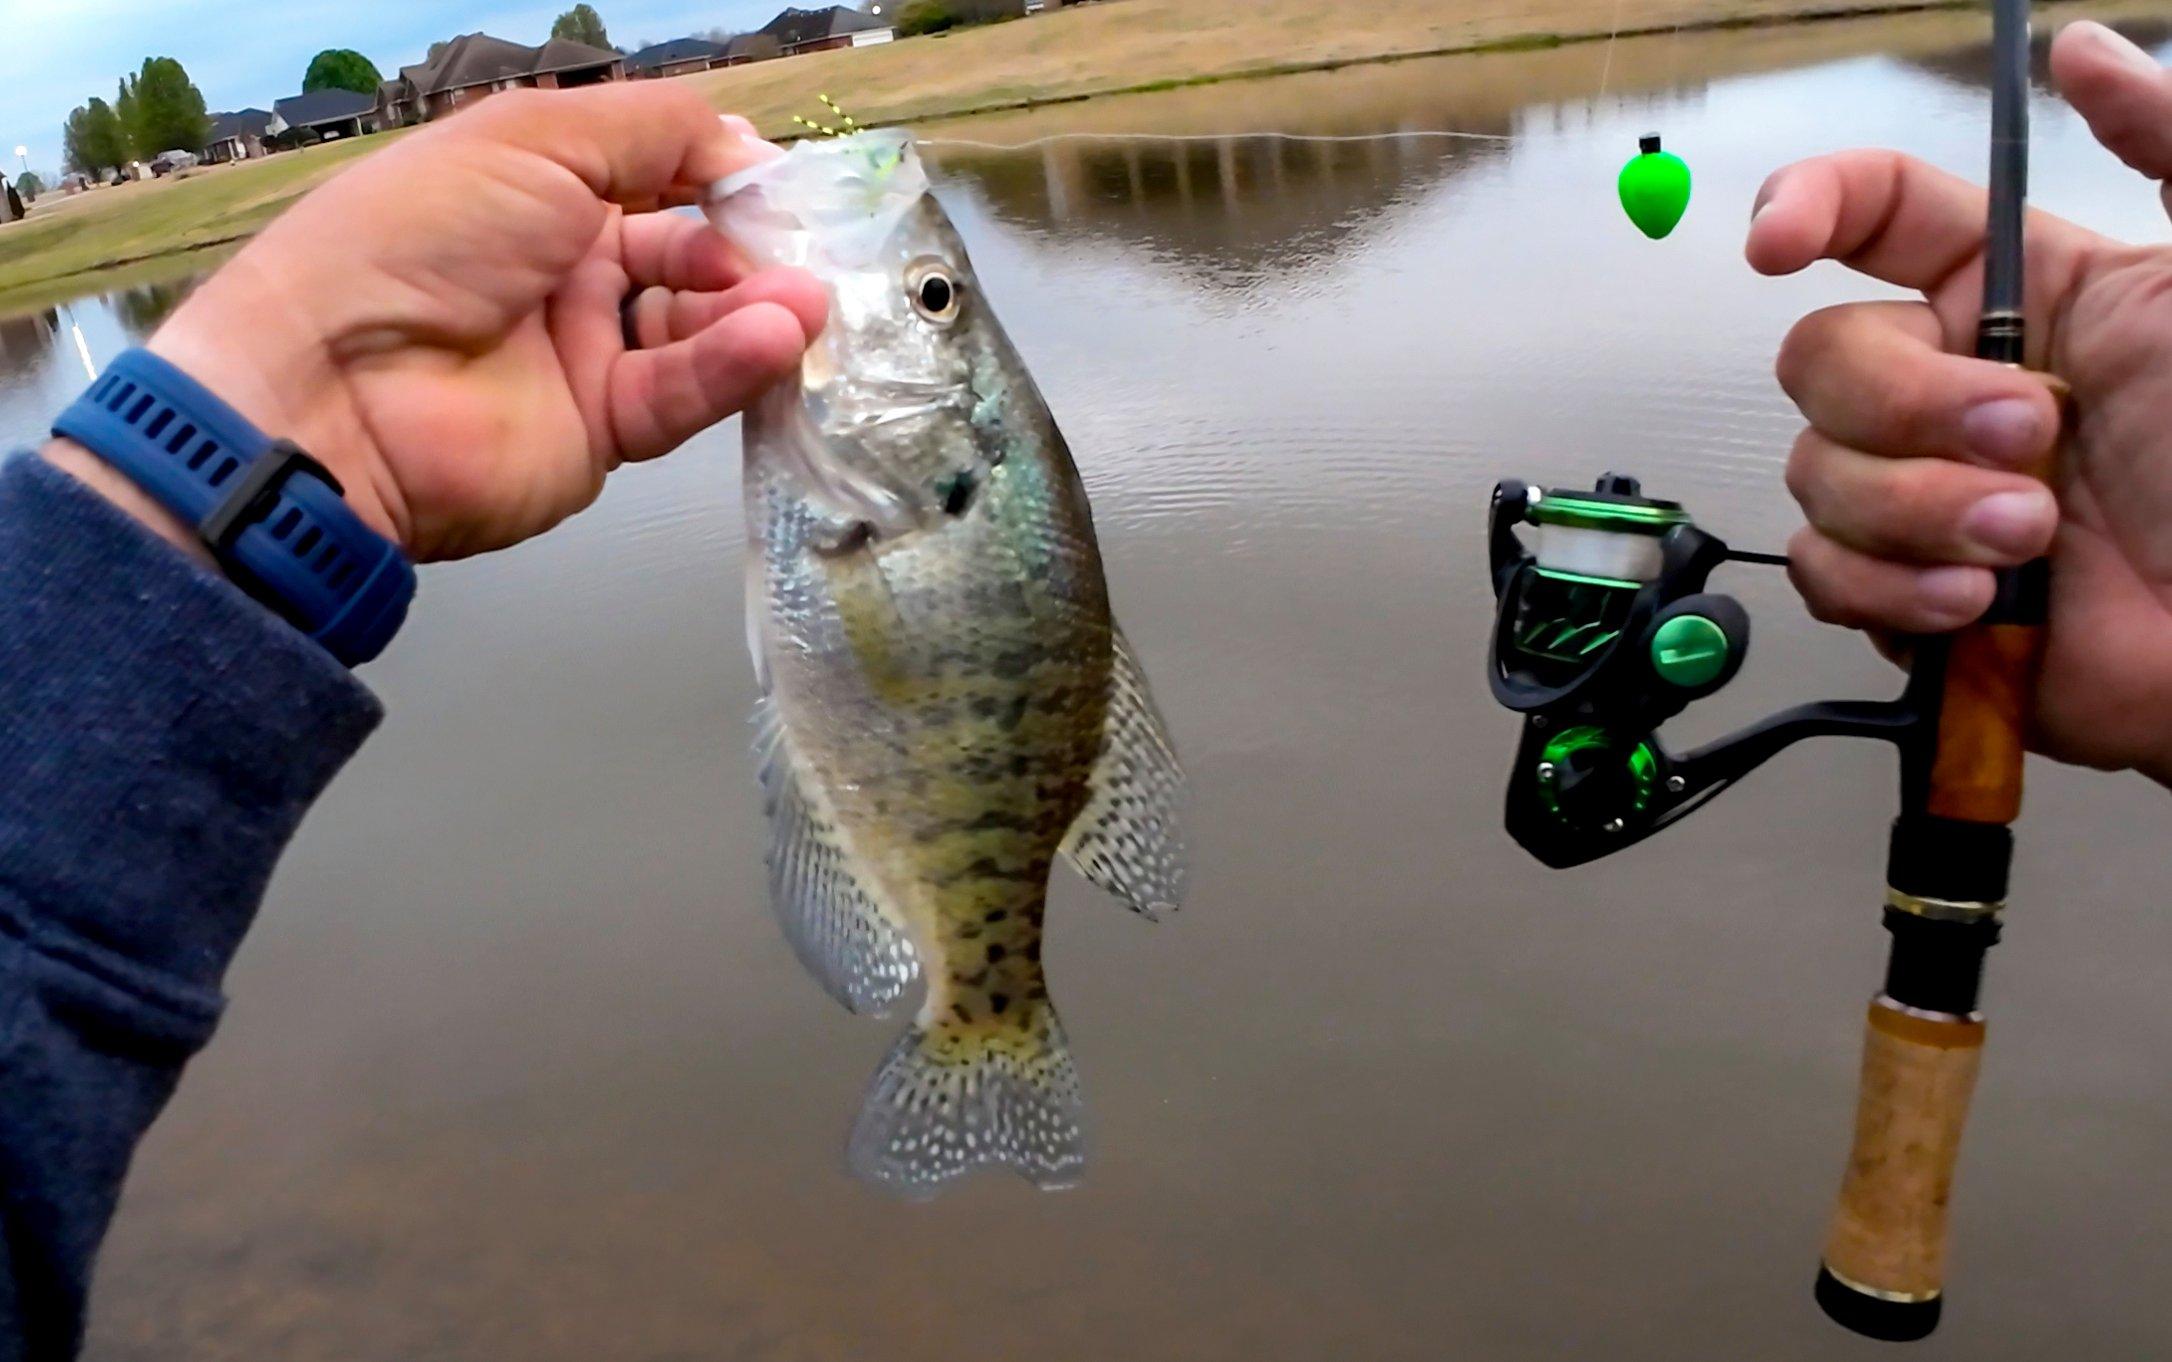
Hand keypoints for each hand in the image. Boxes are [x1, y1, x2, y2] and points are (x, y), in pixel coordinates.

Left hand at [55, 83, 825, 562]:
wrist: (337, 391)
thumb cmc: (417, 238)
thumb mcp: (536, 138)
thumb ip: (655, 131)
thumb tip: (746, 143)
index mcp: (535, 188)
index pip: (655, 175)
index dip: (718, 175)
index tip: (776, 182)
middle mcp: (562, 268)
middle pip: (688, 254)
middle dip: (749, 250)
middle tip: (801, 254)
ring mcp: (582, 353)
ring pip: (697, 326)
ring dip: (754, 310)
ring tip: (803, 303)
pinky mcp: (600, 432)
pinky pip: (681, 391)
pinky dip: (730, 364)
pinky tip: (770, 339)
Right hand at [1748, 20, 2171, 785]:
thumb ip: (2167, 143)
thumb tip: (2082, 49)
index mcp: (2019, 301)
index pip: (1874, 217)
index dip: (1806, 210)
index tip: (1778, 245)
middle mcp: (1957, 389)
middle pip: (1820, 357)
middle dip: (1913, 408)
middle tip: (2031, 440)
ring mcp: (1925, 494)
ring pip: (1816, 472)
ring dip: (1923, 510)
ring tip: (2032, 539)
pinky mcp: (1906, 593)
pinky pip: (1823, 573)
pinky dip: (1892, 590)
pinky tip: (1979, 602)